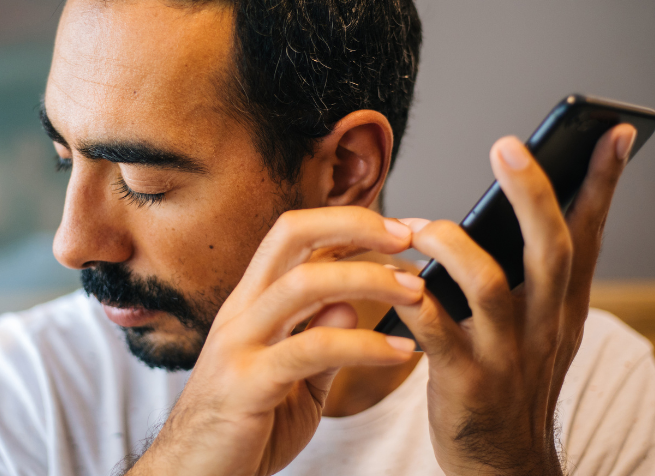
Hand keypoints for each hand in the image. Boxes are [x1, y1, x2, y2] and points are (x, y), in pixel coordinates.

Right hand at [128, 207, 424, 475]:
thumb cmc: (241, 431)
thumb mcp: (293, 381)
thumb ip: (320, 343)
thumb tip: (348, 303)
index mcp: (251, 305)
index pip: (293, 237)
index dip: (346, 223)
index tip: (397, 231)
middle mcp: (241, 313)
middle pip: (291, 236)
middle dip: (353, 225)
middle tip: (407, 237)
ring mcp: (239, 345)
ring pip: (303, 284)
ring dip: (368, 279)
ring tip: (415, 291)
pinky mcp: (248, 384)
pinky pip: (312, 349)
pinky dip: (364, 343)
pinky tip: (398, 351)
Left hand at [395, 124, 637, 474]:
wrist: (503, 462)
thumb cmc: (514, 381)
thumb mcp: (546, 328)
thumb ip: (538, 275)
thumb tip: (528, 203)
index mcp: (564, 305)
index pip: (588, 234)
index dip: (602, 183)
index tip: (613, 132)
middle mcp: (545, 325)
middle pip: (548, 249)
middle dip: (531, 193)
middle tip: (508, 146)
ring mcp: (507, 355)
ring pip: (487, 285)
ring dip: (451, 245)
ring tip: (419, 226)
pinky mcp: (466, 382)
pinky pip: (435, 331)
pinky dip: (413, 301)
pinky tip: (397, 281)